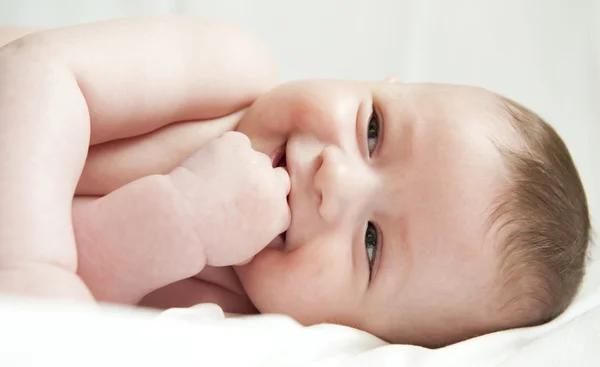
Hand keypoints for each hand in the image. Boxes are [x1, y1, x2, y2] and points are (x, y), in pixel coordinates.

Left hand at [168, 131, 290, 265]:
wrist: (181, 222)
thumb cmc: (208, 243)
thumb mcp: (243, 251)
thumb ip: (261, 235)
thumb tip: (261, 228)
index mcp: (281, 216)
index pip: (283, 202)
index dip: (266, 201)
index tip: (249, 204)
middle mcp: (275, 187)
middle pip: (278, 177)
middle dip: (264, 182)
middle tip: (240, 188)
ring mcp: (257, 163)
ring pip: (257, 158)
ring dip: (244, 165)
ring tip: (219, 179)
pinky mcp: (237, 145)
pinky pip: (238, 142)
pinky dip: (226, 150)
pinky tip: (211, 165)